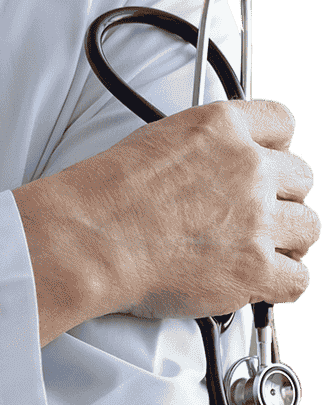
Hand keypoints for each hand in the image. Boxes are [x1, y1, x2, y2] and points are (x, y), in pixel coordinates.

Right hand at [65, 99, 320, 319]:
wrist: (96, 236)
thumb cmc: (111, 192)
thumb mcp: (160, 138)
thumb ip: (206, 146)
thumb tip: (219, 166)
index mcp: (222, 126)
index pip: (280, 122)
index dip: (275, 147)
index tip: (267, 162)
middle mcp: (249, 166)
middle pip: (301, 177)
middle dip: (281, 196)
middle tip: (255, 212)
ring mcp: (258, 218)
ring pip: (308, 227)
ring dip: (285, 239)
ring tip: (255, 247)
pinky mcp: (257, 268)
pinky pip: (298, 278)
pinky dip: (279, 282)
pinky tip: (255, 278)